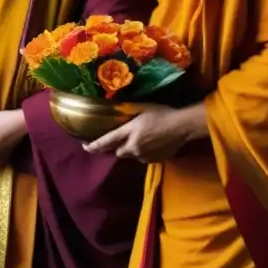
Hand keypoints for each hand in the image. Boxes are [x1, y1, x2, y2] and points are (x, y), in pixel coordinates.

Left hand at [84, 103, 204, 162]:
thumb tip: (115, 110)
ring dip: (132, 150)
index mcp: (128, 133)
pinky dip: (144, 152)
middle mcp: (134, 147)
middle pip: (118, 152)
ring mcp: (145, 156)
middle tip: (121, 139)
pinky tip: (151, 143)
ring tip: (141, 139)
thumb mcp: (141, 107)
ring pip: (132, 155)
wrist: (182, 127)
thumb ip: (127, 111)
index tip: (85, 147)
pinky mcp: (156, 160)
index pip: (106, 141)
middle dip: (117, 147)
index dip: (94, 146)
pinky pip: (144, 158)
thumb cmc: (162, 113)